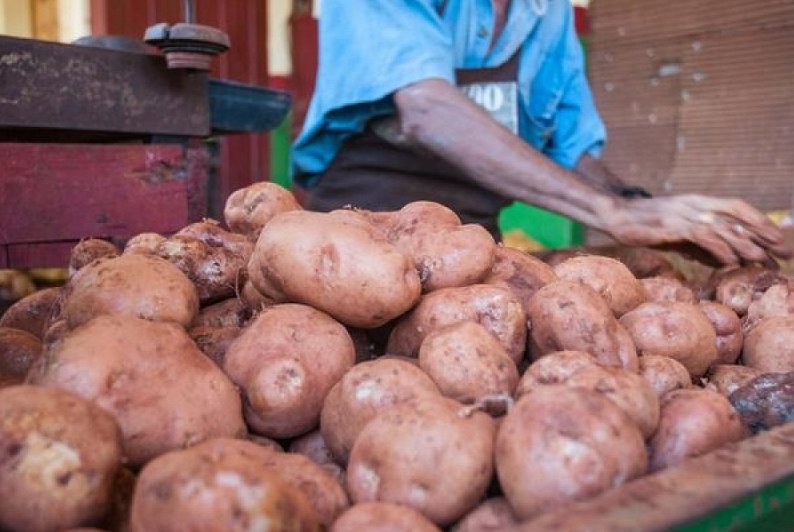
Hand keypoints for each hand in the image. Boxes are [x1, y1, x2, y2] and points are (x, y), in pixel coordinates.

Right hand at [600, 195, 791, 265]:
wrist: (613, 216)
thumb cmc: (643, 227)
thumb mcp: (677, 235)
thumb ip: (700, 244)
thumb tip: (725, 261)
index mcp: (697, 202)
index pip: (737, 207)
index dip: (760, 222)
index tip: (778, 240)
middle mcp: (694, 204)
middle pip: (737, 215)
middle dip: (762, 233)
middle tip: (783, 251)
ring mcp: (683, 213)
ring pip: (723, 226)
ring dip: (745, 244)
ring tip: (763, 260)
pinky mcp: (671, 225)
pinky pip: (702, 236)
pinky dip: (720, 249)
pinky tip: (731, 262)